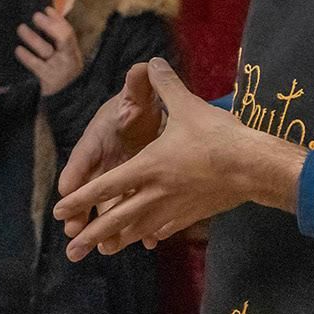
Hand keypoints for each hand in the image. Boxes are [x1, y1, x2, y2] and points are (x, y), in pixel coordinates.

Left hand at [15, 8, 83, 96]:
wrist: (67, 103)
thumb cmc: (62, 75)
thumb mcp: (65, 58)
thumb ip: (59, 41)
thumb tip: (49, 15)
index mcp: (72, 52)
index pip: (68, 32)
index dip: (58, 20)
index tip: (46, 9)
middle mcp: (68, 59)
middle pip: (63, 38)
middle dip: (49, 25)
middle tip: (35, 16)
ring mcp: (58, 70)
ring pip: (46, 50)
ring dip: (33, 38)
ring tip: (21, 28)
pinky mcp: (47, 80)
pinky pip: (36, 65)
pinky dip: (26, 56)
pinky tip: (18, 50)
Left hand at [53, 59, 306, 260]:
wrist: (254, 168)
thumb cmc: (218, 136)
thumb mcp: (187, 105)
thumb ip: (165, 84)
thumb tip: (152, 61)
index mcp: (147, 168)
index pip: (105, 186)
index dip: (80, 199)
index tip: (59, 211)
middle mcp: (155, 193)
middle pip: (116, 218)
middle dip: (91, 235)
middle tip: (71, 252)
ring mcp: (174, 208)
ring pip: (139, 229)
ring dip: (119, 240)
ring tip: (104, 252)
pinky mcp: (193, 215)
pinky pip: (166, 228)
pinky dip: (153, 233)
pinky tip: (150, 238)